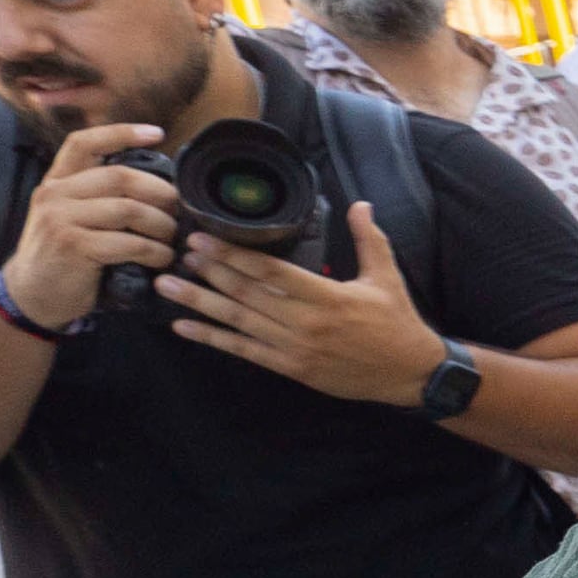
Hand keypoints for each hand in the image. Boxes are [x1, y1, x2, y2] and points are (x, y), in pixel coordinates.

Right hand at [6, 124, 180, 327]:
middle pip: (120, 177)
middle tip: (178, 210)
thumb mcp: (71, 217)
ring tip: (171, 238)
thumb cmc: (65, 256)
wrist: (32, 294)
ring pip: (128, 209)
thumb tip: (157, 186)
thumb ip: (97, 197)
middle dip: (159, 192)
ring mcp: (61, 219)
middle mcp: (55, 194)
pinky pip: (128, 243)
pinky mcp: (73, 247)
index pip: (83, 143)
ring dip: (161, 225)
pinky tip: (161, 259)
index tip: (157, 133)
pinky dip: (154, 251)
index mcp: (56, 181)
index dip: (121, 133)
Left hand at [168, 204, 446, 404]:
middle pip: (246, 293)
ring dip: (199, 303)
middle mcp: (306, 323)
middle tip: (178, 253)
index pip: (270, 272)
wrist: (411, 373)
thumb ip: (370, 239)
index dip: (233, 255)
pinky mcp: (291, 369)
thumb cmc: (397, 323)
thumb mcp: (386, 277)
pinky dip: (212, 339)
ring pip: (238, 322)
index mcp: (327, 296)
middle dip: (209, 271)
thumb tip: (360, 204)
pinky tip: (184, 327)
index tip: (203, 240)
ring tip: (167, 286)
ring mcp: (295, 348)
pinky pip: (244, 352)